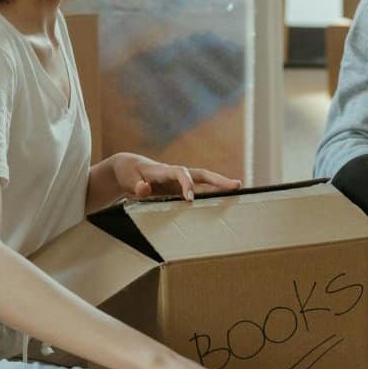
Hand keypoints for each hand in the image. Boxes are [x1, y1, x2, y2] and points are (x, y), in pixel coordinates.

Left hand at [111, 153, 241, 200]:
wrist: (129, 168)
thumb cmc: (129, 174)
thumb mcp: (129, 180)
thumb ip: (136, 186)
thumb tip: (144, 190)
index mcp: (164, 171)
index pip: (180, 173)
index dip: (187, 184)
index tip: (190, 199)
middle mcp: (176, 174)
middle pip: (201, 175)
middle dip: (218, 180)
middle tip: (237, 185)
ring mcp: (180, 181)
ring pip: (204, 182)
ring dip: (220, 186)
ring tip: (238, 190)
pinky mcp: (181, 188)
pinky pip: (200, 191)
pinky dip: (212, 194)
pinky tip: (224, 200)